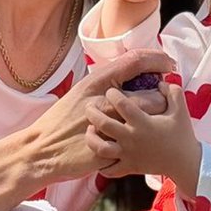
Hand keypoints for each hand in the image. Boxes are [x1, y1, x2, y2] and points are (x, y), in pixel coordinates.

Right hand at [22, 47, 172, 182]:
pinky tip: (141, 145)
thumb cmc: (61, 120)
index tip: (168, 65)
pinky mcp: (108, 148)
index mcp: (96, 83)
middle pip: (150, 96)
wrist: (42, 149)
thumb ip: (105, 84)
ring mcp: (107, 125)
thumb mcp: (81, 93)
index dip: (156, 60)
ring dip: (155, 121)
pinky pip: (134, 144)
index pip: (135, 62)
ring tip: (154, 125)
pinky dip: (140, 143)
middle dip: (162, 100)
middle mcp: (104, 101)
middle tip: (164, 103)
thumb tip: (128, 74)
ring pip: (146, 120)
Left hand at [85, 78, 201, 188]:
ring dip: (92, 138)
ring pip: (101, 148)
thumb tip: (160, 80)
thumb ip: (171, 91)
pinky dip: (101, 164)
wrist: (185, 162)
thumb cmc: (182, 134)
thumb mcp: (180, 109)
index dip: (112, 94)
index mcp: (143, 122)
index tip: (110, 91)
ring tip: (90, 130)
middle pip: (104, 124)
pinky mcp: (129, 167)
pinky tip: (100, 154)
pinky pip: (109, 169)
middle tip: (89, 106)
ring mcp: (129, 154)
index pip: (121, 104)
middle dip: (93, 113)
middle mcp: (132, 138)